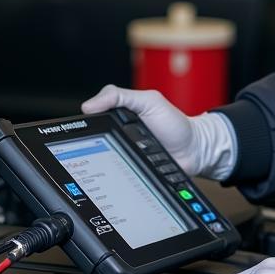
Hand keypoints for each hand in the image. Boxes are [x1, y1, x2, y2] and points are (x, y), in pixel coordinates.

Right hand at [81, 85, 230, 178]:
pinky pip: (116, 177)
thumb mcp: (149, 101)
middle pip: (94, 143)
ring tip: (129, 153)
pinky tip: (128, 168)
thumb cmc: (175, 125)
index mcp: (118, 117)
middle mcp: (118, 137)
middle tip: (117, 140)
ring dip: (110, 160)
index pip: (91, 121)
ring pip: (102, 162)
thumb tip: (89, 105)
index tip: (80, 127)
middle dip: (99, 144)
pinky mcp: (129, 173)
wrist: (194, 151)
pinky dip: (119, 175)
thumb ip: (121, 96)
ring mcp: (123, 156)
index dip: (84, 124)